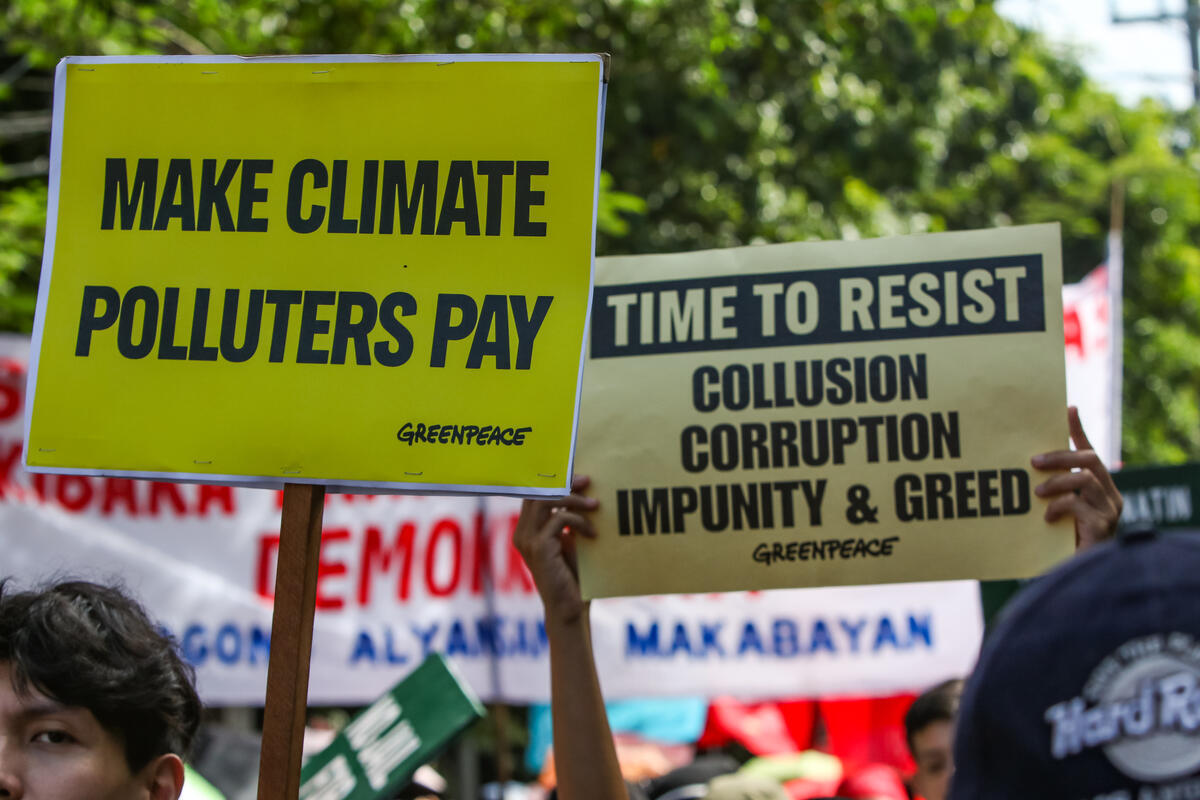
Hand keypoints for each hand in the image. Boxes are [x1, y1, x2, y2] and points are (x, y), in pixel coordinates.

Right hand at [514, 475, 598, 625]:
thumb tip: (584, 492)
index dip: (554, 480)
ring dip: (574, 498)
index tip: (578, 475)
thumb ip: (569, 520)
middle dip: (564, 482)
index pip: (534, 493)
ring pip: (546, 500)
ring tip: (595, 505)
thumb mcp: (570, 541)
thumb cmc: (574, 577)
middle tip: (588, 481)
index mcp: (526, 530)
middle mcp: (522, 533)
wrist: (571, 609)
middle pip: (538, 492)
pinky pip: (559, 519)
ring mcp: (528, 540)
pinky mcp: (539, 548)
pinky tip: (593, 534)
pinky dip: (579, 521)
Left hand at [1031, 406, 1122, 550]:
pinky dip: (1058, 506)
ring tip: (1036, 491)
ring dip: (1057, 481)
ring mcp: (1110, 511)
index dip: (1079, 430)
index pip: (1090, 452)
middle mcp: (1111, 496)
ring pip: (1084, 479)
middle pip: (1090, 460)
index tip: (1068, 408)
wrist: (1073, 577)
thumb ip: (1050, 488)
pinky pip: (1078, 504)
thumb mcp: (1054, 509)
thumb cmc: (1060, 543)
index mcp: (1101, 488)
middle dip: (1060, 455)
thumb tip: (1027, 465)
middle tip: (1034, 461)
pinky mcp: (1103, 526)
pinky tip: (1045, 517)